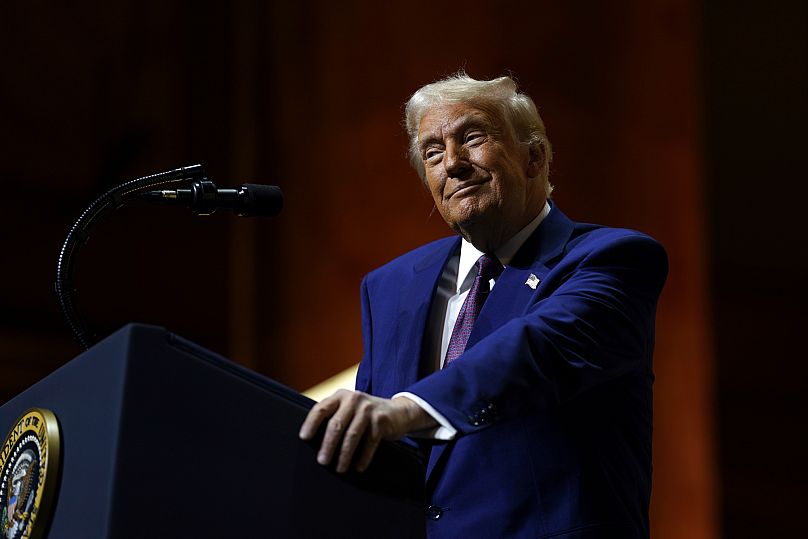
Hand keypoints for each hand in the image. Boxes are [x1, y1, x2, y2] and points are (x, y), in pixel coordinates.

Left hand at [298, 390, 435, 472]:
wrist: (398, 412)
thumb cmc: (366, 414)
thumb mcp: (349, 408)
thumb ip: (334, 416)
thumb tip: (313, 441)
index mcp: (341, 396)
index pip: (321, 408)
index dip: (311, 423)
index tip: (304, 438)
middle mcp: (354, 399)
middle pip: (336, 424)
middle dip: (328, 445)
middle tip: (322, 461)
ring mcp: (368, 409)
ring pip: (352, 435)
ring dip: (344, 455)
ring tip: (340, 468)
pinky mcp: (381, 421)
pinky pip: (369, 443)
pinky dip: (363, 457)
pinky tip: (358, 467)